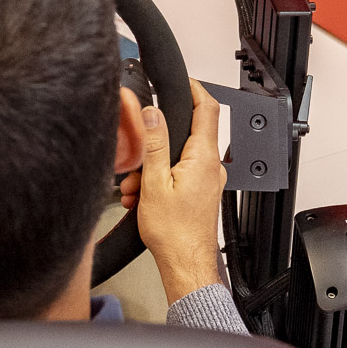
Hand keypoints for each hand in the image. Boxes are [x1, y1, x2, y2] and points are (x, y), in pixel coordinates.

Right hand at [119, 79, 224, 304]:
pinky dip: (158, 181)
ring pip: (176, 159)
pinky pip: (177, 176)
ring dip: (151, 168)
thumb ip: (154, 144)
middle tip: (137, 157)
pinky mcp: (199, 194)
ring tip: (136, 188)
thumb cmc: (174, 234)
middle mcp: (210, 167)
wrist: (185, 267)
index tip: (180, 80)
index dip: (194, 89)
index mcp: (203, 158)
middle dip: (155, 142)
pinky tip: (142, 198)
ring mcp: (206, 181)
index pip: (207, 109)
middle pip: (184, 135)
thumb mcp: (155, 183)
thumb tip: (152, 112)